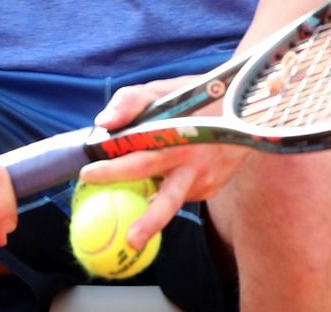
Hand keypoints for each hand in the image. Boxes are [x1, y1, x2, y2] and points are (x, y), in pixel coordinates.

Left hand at [79, 76, 250, 249]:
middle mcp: (194, 162)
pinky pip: (181, 195)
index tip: (87, 175)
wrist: (242, 110)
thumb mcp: (160, 91)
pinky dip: (163, 195)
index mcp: (178, 137)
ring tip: (134, 237)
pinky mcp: (212, 188)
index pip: (141, 157)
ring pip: (173, 201)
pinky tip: (152, 191)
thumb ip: (129, 102)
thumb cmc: (191, 98)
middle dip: (148, 220)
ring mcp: (206, 179)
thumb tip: (102, 123)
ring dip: (153, 217)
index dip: (115, 168)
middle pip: (168, 197)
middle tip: (129, 239)